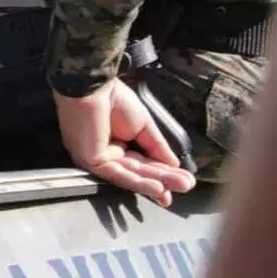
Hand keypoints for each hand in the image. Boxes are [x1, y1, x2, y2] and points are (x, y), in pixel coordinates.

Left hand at [53, 79, 196, 207]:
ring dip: (154, 184)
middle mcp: (104, 154)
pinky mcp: (91, 160)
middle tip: (186, 187)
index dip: (162, 173)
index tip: (184, 182)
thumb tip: (173, 164)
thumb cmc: (113, 98)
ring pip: (130, 176)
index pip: (142, 163)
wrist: (94, 86)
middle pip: (138, 172)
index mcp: (114, 144)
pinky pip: (118, 175)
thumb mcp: (144, 126)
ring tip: (176, 190)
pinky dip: (139, 182)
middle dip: (164, 180)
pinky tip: (157, 188)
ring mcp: (96, 158)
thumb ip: (157, 147)